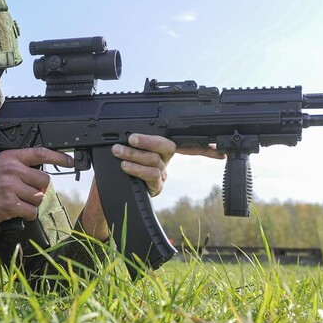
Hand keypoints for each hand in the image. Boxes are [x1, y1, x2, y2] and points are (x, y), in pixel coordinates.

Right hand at [0, 147, 72, 242]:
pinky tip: (14, 211)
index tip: (69, 160)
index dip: (58, 157)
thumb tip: (40, 176)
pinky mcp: (9, 204)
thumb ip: (18, 166)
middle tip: (24, 193)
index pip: (41, 153)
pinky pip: (31, 211)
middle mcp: (12, 170)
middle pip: (44, 180)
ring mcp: (11, 187)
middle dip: (38, 190)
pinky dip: (27, 214)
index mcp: (10, 157)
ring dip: (30, 203)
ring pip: (38, 197)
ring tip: (14, 202)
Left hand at [81, 134, 223, 241]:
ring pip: (155, 161)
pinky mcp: (155, 188)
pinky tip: (126, 166)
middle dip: (149, 141)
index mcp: (160, 150)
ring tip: (119, 152)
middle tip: (132, 138)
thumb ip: (133, 142)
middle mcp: (164, 162)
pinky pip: (151, 176)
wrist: (107, 192)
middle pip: (167, 147)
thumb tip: (127, 129)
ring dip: (135, 155)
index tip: (215, 146)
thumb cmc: (116, 166)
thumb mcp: (124, 150)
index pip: (185, 144)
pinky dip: (137, 169)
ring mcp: (160, 175)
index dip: (202, 146)